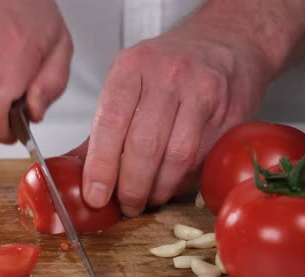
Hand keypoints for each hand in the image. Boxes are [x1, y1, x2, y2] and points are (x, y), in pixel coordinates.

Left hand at [70, 21, 273, 216]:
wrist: (224, 42)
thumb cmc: (169, 67)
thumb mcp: (128, 81)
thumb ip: (103, 127)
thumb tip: (75, 170)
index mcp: (132, 67)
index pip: (110, 122)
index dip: (101, 166)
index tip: (95, 195)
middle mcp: (168, 75)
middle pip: (145, 145)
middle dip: (132, 187)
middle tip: (126, 205)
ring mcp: (203, 92)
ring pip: (177, 157)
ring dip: (159, 188)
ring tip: (148, 198)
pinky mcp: (230, 111)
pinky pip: (203, 158)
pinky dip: (184, 180)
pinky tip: (173, 183)